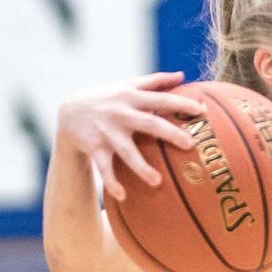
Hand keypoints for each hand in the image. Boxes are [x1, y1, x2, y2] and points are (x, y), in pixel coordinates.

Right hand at [56, 73, 209, 198]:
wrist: (70, 110)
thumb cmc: (107, 97)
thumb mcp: (127, 84)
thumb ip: (155, 80)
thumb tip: (182, 75)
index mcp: (132, 97)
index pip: (160, 99)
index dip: (181, 104)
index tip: (201, 110)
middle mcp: (121, 113)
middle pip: (148, 123)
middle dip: (169, 133)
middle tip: (190, 144)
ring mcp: (108, 132)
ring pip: (126, 151)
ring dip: (141, 167)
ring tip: (157, 182)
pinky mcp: (95, 148)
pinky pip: (105, 168)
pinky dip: (112, 182)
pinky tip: (123, 196)